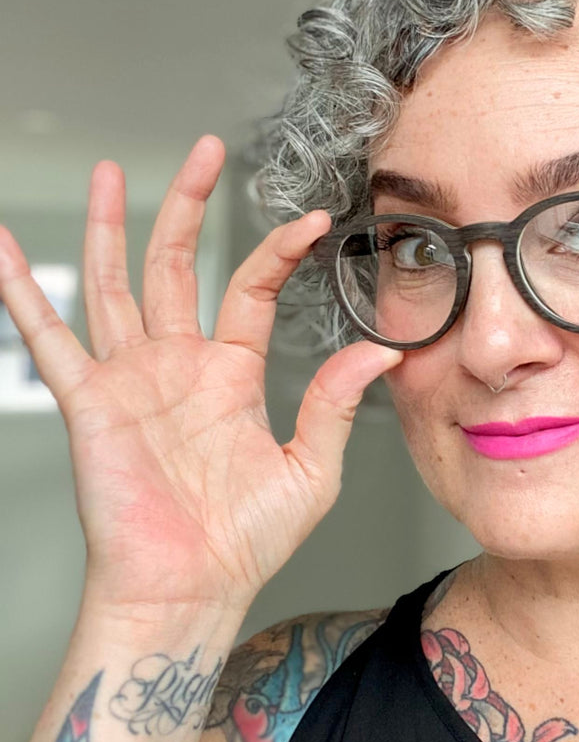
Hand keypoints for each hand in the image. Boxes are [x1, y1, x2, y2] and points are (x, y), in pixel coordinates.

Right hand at [0, 135, 402, 617]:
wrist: (190, 590)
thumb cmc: (243, 543)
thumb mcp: (310, 468)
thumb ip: (335, 403)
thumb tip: (379, 351)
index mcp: (231, 374)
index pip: (251, 288)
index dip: (279, 251)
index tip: (313, 223)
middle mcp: (177, 366)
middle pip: (176, 265)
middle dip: (187, 206)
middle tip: (204, 151)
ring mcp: (130, 378)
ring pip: (114, 283)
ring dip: (109, 227)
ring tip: (108, 172)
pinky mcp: (90, 401)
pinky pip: (48, 336)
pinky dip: (21, 290)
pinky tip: (1, 247)